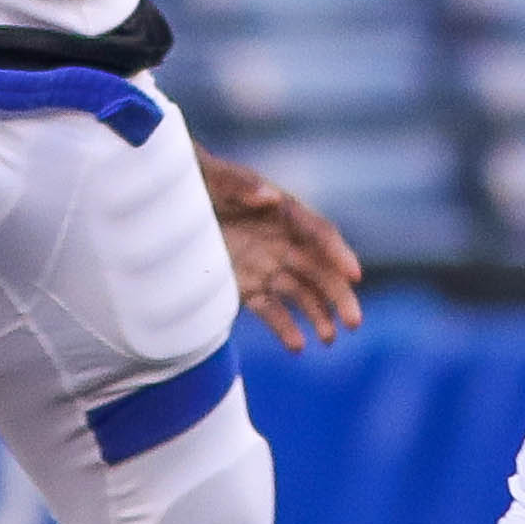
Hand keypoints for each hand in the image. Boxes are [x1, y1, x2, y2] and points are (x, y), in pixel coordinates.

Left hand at [199, 146, 365, 347]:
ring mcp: (265, 265)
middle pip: (319, 269)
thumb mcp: (214, 177)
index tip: (354, 274)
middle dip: (339, 295)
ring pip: (301, 293)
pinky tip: (297, 346)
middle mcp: (282, 241)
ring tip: (329, 339)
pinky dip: (284, 327)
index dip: (338, 253)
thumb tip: (270, 195)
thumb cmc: (198, 181)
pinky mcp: (246, 286)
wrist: (170, 203)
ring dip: (319, 315)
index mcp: (283, 212)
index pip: (318, 233)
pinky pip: (270, 309)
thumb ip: (241, 184)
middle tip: (355, 321)